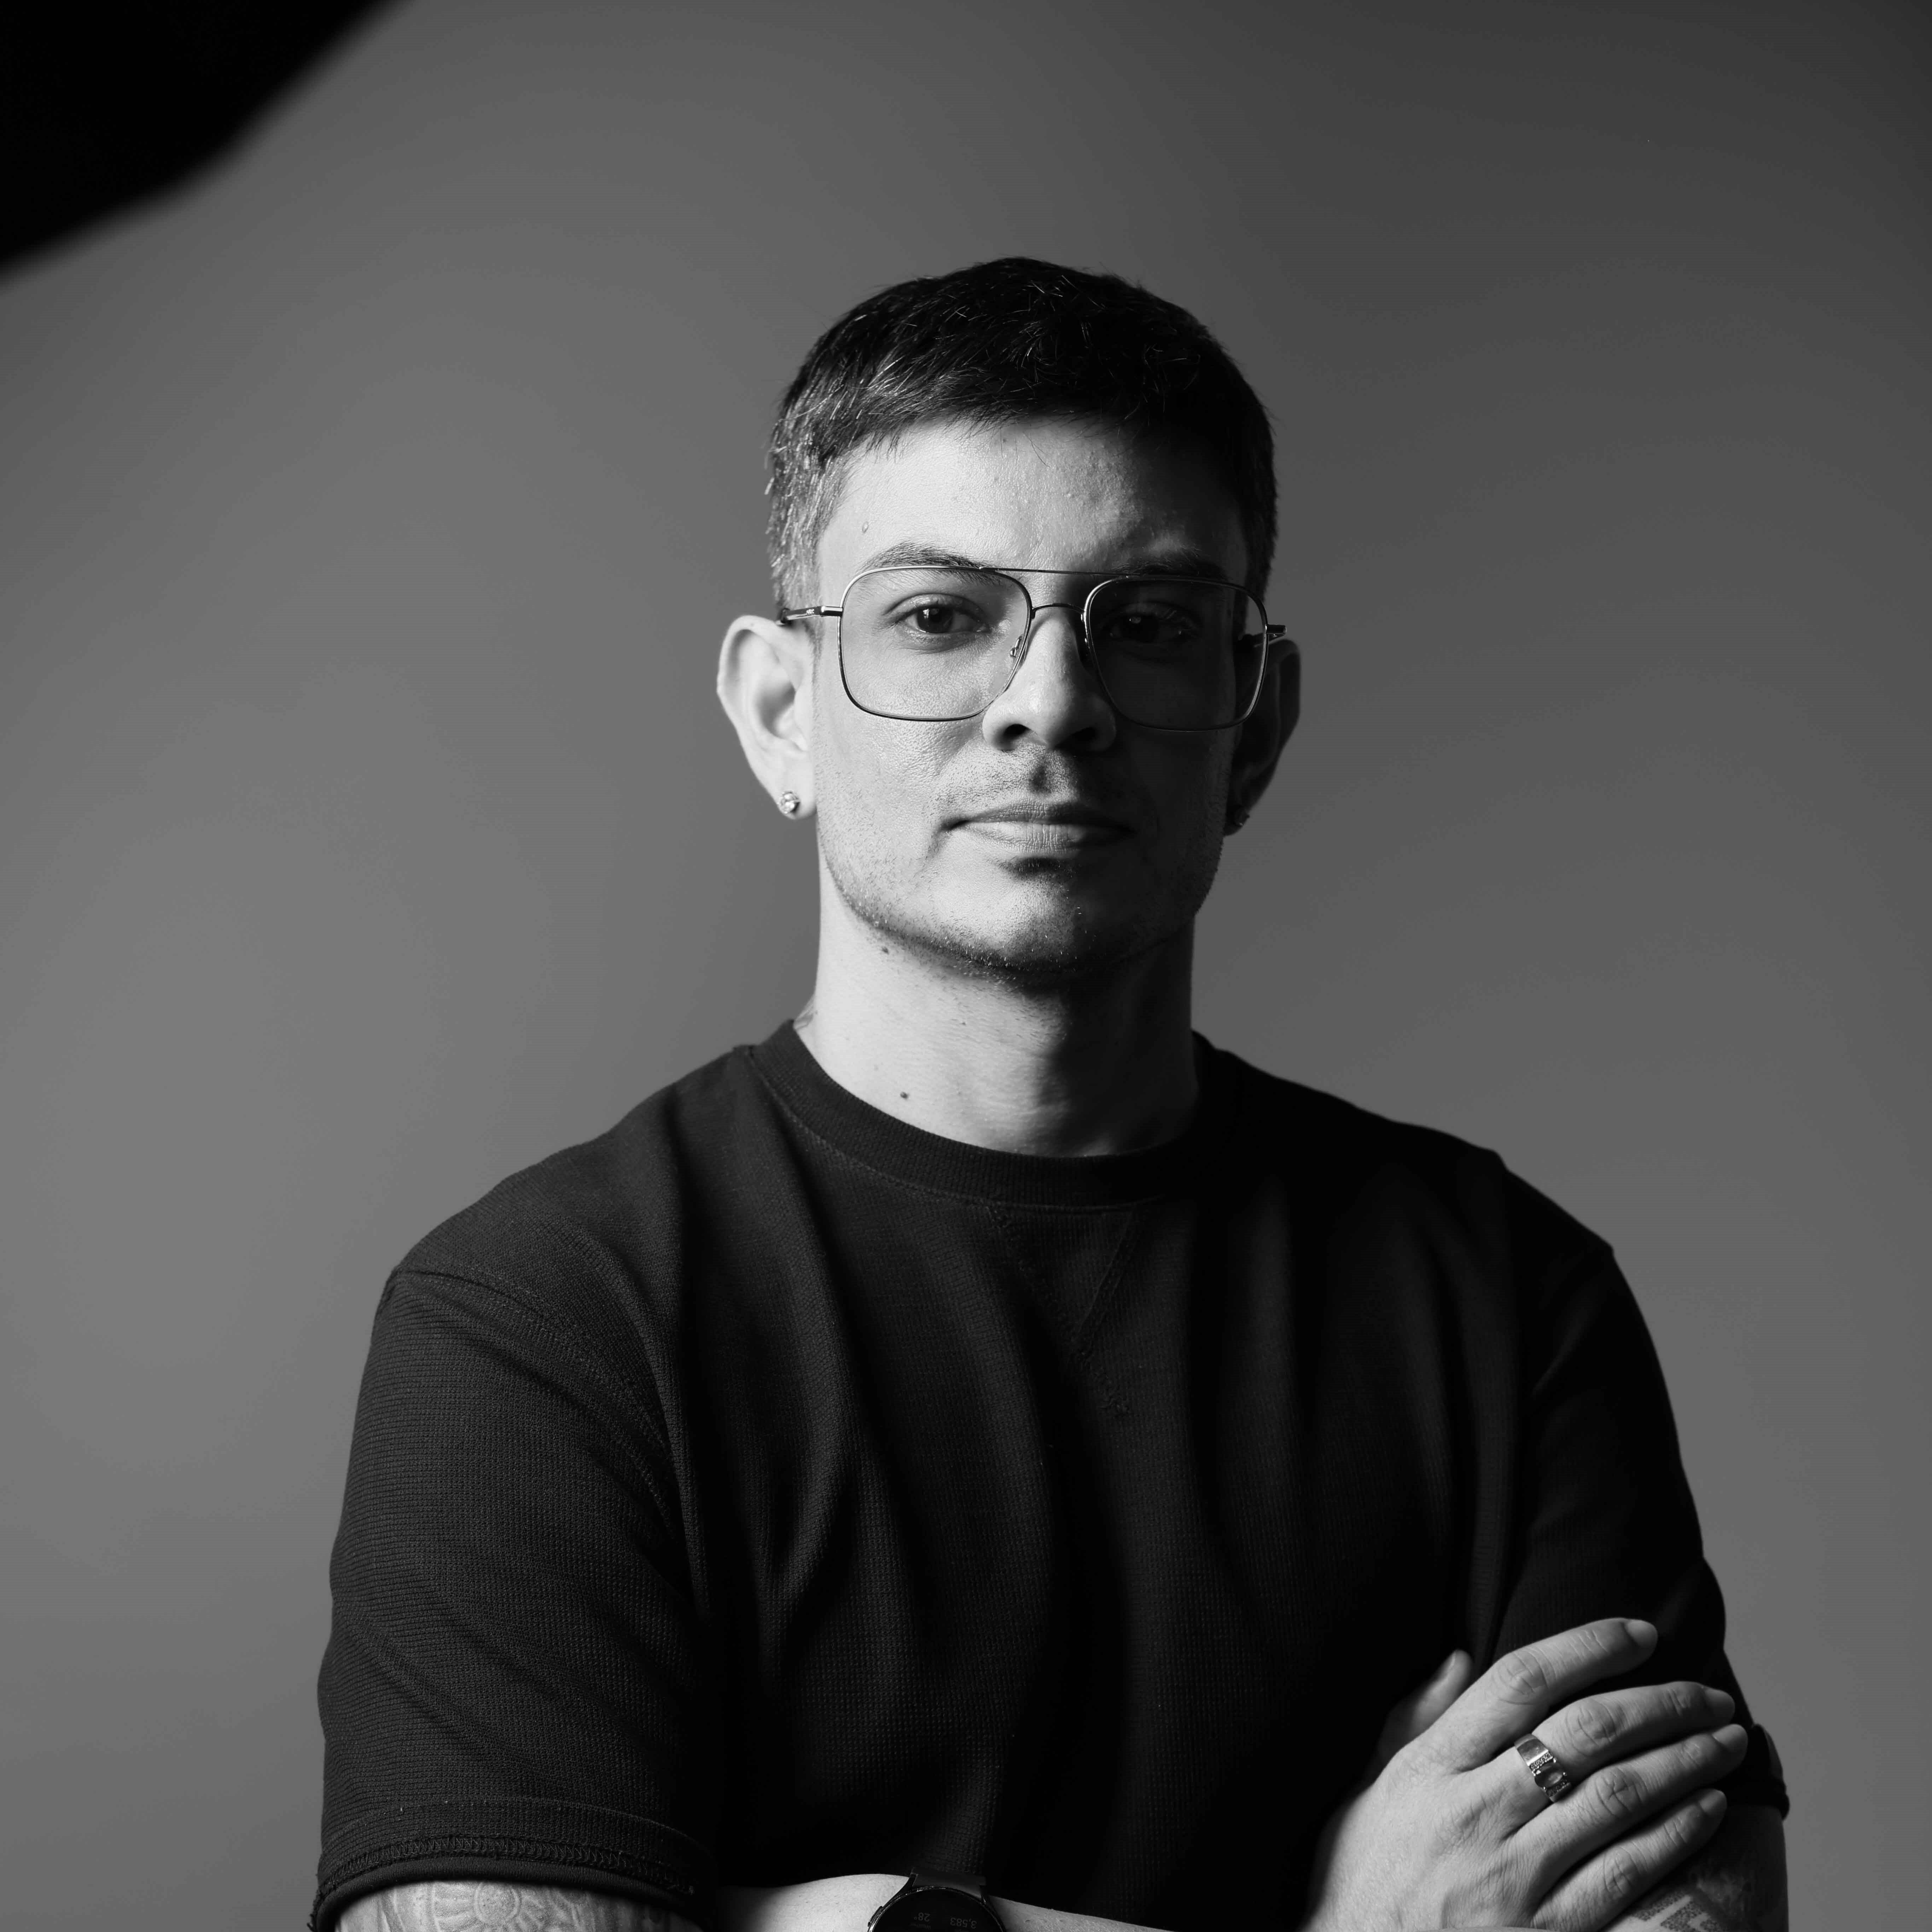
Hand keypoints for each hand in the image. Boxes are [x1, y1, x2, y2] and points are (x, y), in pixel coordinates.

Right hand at [1300, 1618, 1746, 1931]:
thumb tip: (1459, 1656)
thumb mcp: (1370, 1787)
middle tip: (1709, 1692)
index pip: (1521, 1681)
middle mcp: (1474, 1813)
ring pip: (1618, 1798)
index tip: (1641, 1633)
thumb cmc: (1363, 1874)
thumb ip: (1413, 1719)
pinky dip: (1675, 1834)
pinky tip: (1708, 1808)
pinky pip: (1625, 1873)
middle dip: (1660, 1703)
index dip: (1587, 1647)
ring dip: (1684, 1762)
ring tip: (1727, 1740)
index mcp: (1431, 1766)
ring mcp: (1512, 1878)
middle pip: (1584, 1733)